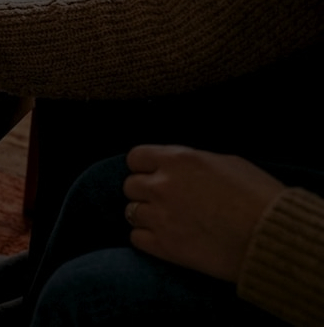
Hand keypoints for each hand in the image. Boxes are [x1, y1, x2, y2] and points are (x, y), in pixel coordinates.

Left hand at [123, 145, 285, 282]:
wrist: (272, 237)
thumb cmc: (260, 196)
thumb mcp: (228, 163)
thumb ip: (194, 163)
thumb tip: (181, 167)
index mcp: (178, 160)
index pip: (136, 157)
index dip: (144, 167)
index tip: (154, 175)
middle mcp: (162, 186)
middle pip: (130, 186)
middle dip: (145, 192)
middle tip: (164, 201)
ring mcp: (160, 216)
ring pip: (130, 212)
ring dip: (146, 215)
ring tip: (167, 221)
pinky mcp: (164, 246)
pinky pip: (136, 238)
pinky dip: (147, 238)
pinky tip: (165, 238)